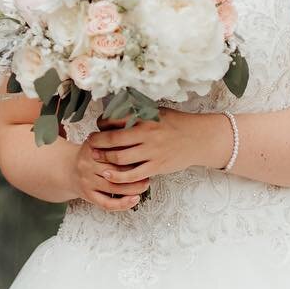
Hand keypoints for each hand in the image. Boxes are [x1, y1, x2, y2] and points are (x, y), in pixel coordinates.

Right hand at [69, 138, 148, 211]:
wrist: (66, 168)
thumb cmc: (90, 154)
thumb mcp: (97, 140)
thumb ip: (113, 136)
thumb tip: (135, 130)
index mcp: (91, 149)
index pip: (115, 152)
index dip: (131, 154)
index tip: (144, 153)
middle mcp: (87, 165)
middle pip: (115, 170)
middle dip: (135, 171)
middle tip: (149, 169)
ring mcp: (87, 182)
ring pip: (113, 188)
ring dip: (133, 188)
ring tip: (145, 184)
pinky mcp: (88, 195)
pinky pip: (107, 203)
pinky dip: (122, 204)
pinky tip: (135, 199)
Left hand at [87, 107, 208, 184]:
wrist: (199, 139)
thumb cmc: (176, 124)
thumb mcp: (157, 112)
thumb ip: (138, 114)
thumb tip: (114, 115)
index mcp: (146, 117)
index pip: (115, 119)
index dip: (102, 123)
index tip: (98, 126)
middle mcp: (147, 134)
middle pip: (112, 140)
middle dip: (97, 142)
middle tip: (90, 143)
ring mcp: (152, 152)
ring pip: (119, 158)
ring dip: (104, 158)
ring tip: (96, 157)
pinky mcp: (156, 167)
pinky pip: (132, 174)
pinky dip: (117, 176)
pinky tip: (107, 174)